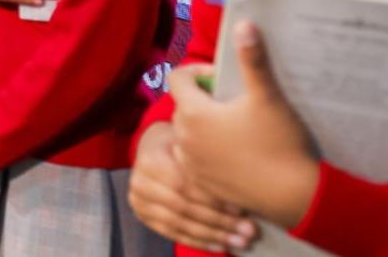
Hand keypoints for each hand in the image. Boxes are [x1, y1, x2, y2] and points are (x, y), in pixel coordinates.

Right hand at [129, 122, 257, 251]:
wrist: (151, 147)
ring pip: (179, 224)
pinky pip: (173, 234)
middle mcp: (140, 183)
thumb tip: (239, 181)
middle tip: (248, 230)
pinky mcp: (144, 216)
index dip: (212, 198)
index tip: (241, 207)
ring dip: (212, 235)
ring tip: (240, 242)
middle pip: (183, 207)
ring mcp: (139, 201)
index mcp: (150, 160)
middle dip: (218, 221)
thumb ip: (204, 157)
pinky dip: (199, 242)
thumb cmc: (178, 143)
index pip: (184, 185)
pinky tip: (220, 246)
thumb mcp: (187, 141)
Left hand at [170, 22, 319, 229]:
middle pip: (184, 105)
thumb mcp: (267, 96)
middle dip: (205, 99)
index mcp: (192, 114)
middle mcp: (183, 139)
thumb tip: (244, 23)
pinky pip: (197, 158)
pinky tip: (238, 152)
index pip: (178, 78)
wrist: (297, 197)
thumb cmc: (281, 143)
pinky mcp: (202, 184)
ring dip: (206, 126)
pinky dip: (209, 150)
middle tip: (236, 101)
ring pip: (190, 133)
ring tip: (238, 127)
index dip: (198, 72)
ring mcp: (191, 165)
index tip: (223, 77)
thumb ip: (252, 59)